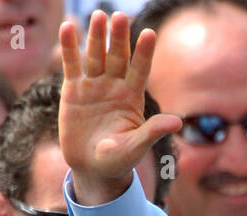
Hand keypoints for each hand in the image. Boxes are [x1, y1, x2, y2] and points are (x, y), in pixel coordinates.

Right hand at [58, 10, 180, 205]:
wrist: (92, 168)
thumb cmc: (119, 160)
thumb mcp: (136, 147)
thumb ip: (153, 131)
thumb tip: (178, 122)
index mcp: (132, 98)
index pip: (140, 70)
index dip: (144, 53)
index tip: (150, 33)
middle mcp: (114, 87)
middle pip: (118, 57)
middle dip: (119, 38)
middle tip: (120, 16)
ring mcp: (94, 86)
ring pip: (96, 56)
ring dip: (96, 37)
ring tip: (99, 15)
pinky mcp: (73, 90)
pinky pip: (72, 65)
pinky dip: (69, 48)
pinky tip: (68, 28)